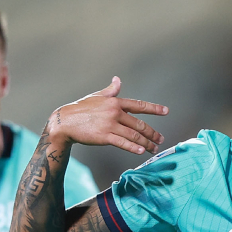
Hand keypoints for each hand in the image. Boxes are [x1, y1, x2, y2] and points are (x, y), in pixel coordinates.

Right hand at [48, 77, 168, 155]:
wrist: (65, 121)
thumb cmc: (81, 108)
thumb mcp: (97, 96)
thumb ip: (111, 90)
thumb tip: (118, 79)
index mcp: (115, 102)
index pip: (139, 105)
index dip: (154, 108)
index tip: (166, 111)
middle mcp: (115, 112)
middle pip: (139, 124)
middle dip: (152, 133)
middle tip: (161, 139)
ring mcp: (110, 125)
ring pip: (134, 135)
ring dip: (146, 143)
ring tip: (154, 148)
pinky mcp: (104, 137)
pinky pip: (123, 143)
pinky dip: (133, 147)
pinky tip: (141, 151)